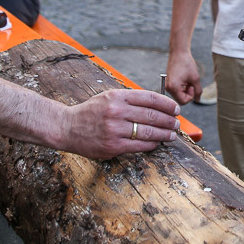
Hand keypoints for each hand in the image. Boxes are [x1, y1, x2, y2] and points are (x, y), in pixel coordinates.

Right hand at [64, 89, 180, 159]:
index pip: (150, 98)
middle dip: (169, 120)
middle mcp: (117, 111)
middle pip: (152, 115)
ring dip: (164, 134)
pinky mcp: (113, 146)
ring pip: (148, 132)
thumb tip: (157, 105)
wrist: (67, 127)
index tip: (175, 109)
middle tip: (177, 123)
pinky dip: (151, 145)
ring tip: (171, 135)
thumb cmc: (91, 112)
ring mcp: (115, 129)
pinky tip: (157, 143)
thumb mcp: (108, 97)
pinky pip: (139, 146)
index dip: (167, 104)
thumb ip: (130, 99)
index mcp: (118, 96)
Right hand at [165, 48, 200, 104]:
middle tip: (191, 82)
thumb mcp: (196, 79)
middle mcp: (167, 88)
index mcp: (173, 87)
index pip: (183, 102)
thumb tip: (198, 100)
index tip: (192, 85)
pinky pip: (177, 90)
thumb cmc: (187, 64)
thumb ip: (198, 91)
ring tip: (187, 79)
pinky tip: (184, 79)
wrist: (179, 53)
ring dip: (186, 90)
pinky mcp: (168, 83)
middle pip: (181, 99)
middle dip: (188, 93)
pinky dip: (182, 87)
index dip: (191, 95)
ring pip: (179, 95)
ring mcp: (167, 85)